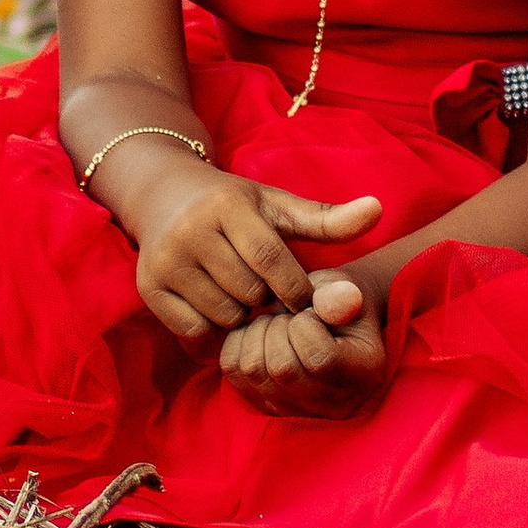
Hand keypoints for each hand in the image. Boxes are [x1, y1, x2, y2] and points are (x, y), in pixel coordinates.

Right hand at [131, 171, 381, 344]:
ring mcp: (166, 261)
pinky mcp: (148, 287)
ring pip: (225, 315)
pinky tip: (218, 307)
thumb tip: (378, 211)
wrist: (162, 197)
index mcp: (228, 206)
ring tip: (242, 297)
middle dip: (268, 301)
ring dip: (243, 317)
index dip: (296, 287)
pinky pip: (195, 330)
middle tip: (267, 293)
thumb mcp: (278, 206)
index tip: (305, 298)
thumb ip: (328, 219)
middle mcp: (191, 231)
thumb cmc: (232, 205)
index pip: (273, 261)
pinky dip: (214, 328)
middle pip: (250, 293)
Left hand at [219, 271, 387, 417]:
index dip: (304, 322)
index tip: (310, 309)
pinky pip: (233, 373)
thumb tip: (326, 302)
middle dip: (277, 326)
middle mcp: (335, 404)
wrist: (331, 319)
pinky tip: (260, 334)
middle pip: (282, 368)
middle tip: (289, 314)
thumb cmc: (339, 300)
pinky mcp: (268, 406)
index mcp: (364, 372)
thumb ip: (336, 295)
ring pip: (254, 370)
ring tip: (275, 322)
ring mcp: (298, 411)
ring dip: (257, 333)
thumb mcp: (345, 288)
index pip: (319, 357)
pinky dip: (239, 342)